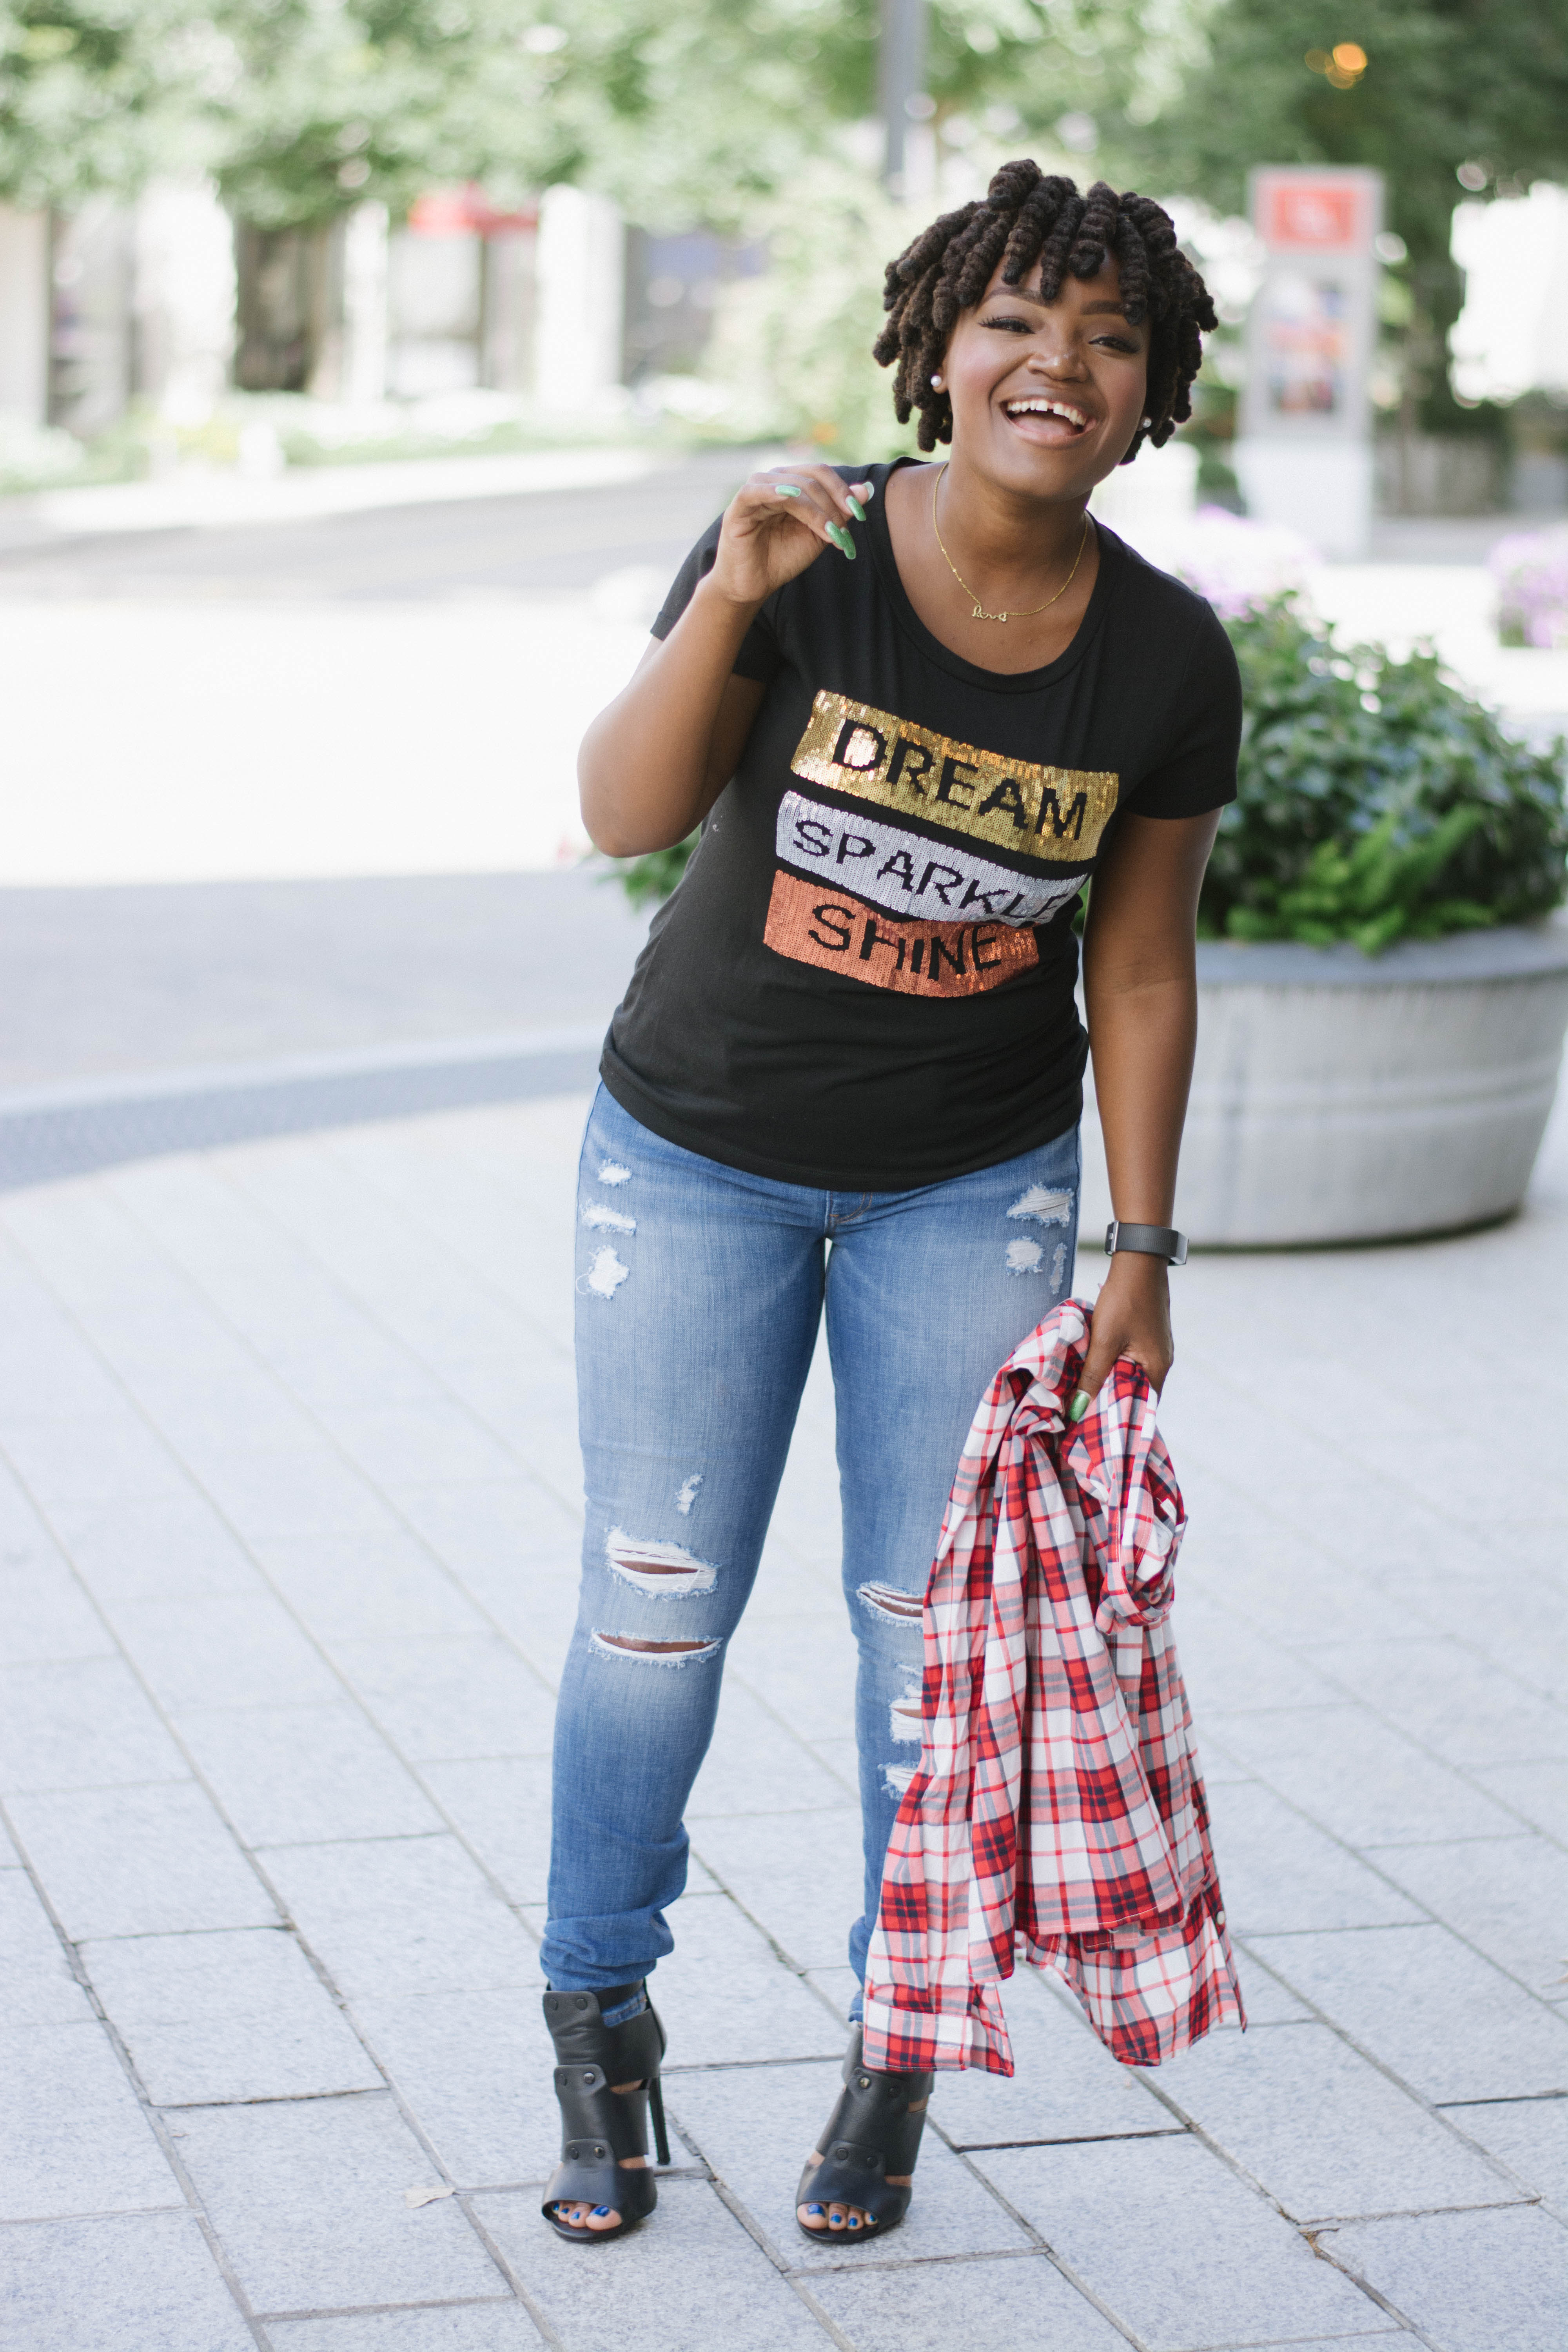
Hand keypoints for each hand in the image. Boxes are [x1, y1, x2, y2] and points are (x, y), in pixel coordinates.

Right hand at [707, 465, 871, 607]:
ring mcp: (756, 491)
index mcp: (793, 484)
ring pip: (792, 486)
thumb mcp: (818, 535)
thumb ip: (840, 513)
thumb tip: (866, 489)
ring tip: (828, 533)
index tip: (858, 514)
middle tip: (844, 530)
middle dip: (832, 504)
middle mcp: (774, 481)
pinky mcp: (739, 506)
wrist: (753, 585)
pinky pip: (756, 491)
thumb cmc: (783, 558)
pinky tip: (790, 498)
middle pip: (811, 478)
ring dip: (815, 510)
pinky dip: (775, 492)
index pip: (821, 474)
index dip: (842, 490)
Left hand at [1069, 1251, 1172, 1420]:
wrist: (1138, 1260)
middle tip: (1082, 1417)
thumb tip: (1078, 1410)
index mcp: (1157, 1368)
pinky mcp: (1147, 1337)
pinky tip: (1094, 1370)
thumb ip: (1092, 1376)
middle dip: (1110, 1404)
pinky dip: (1113, 1368)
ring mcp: (1156, 1349)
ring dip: (1110, 1384)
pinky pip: (1130, 1361)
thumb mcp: (1104, 1341)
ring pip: (1131, 1376)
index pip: (1140, 1408)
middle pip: (1135, 1393)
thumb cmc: (1123, 1300)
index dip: (1117, 1421)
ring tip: (1084, 1397)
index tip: (1092, 1431)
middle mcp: (1162, 1362)